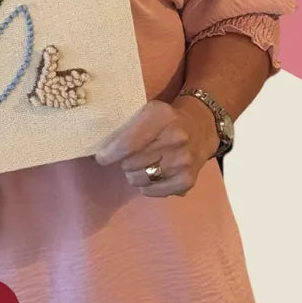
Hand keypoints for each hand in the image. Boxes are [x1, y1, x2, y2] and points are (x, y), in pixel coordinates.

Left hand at [95, 98, 217, 197]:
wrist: (201, 127)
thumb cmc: (164, 119)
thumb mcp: (147, 111)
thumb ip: (125, 125)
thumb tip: (101, 149)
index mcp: (160, 116)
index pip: (128, 143)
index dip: (110, 154)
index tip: (101, 157)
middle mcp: (175, 139)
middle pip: (131, 163)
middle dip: (123, 162)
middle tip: (127, 157)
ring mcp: (182, 161)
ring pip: (140, 179)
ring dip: (134, 174)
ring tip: (141, 164)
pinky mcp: (187, 180)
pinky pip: (154, 191)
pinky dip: (147, 186)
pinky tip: (152, 174)